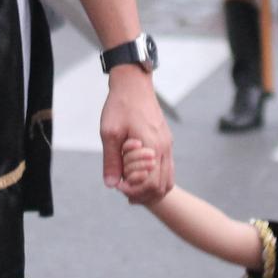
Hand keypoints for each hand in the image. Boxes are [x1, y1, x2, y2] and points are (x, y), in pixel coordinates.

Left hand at [101, 66, 170, 203]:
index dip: (134, 190)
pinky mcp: (165, 141)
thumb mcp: (110, 133)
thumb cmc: (120, 106)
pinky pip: (166, 167)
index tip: (118, 186)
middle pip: (162, 186)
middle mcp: (164, 148)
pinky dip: (155, 177)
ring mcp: (167, 144)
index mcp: (152, 146)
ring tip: (131, 187)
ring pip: (168, 179)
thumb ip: (112, 160)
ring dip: (151, 188)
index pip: (151, 184)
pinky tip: (138, 174)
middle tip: (124, 191)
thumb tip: (111, 184)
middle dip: (144, 194)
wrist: (133, 84)